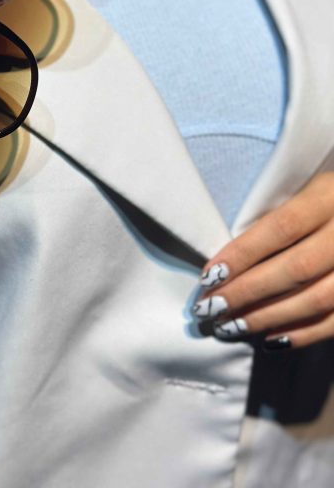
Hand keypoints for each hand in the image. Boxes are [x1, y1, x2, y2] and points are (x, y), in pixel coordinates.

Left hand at [193, 172, 333, 350]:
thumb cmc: (332, 200)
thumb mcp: (311, 190)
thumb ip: (281, 217)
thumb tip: (229, 261)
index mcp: (331, 196)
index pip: (280, 227)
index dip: (242, 254)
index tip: (208, 277)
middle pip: (295, 268)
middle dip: (247, 292)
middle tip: (209, 310)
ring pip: (316, 299)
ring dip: (268, 317)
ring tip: (230, 327)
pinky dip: (303, 334)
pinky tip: (270, 339)